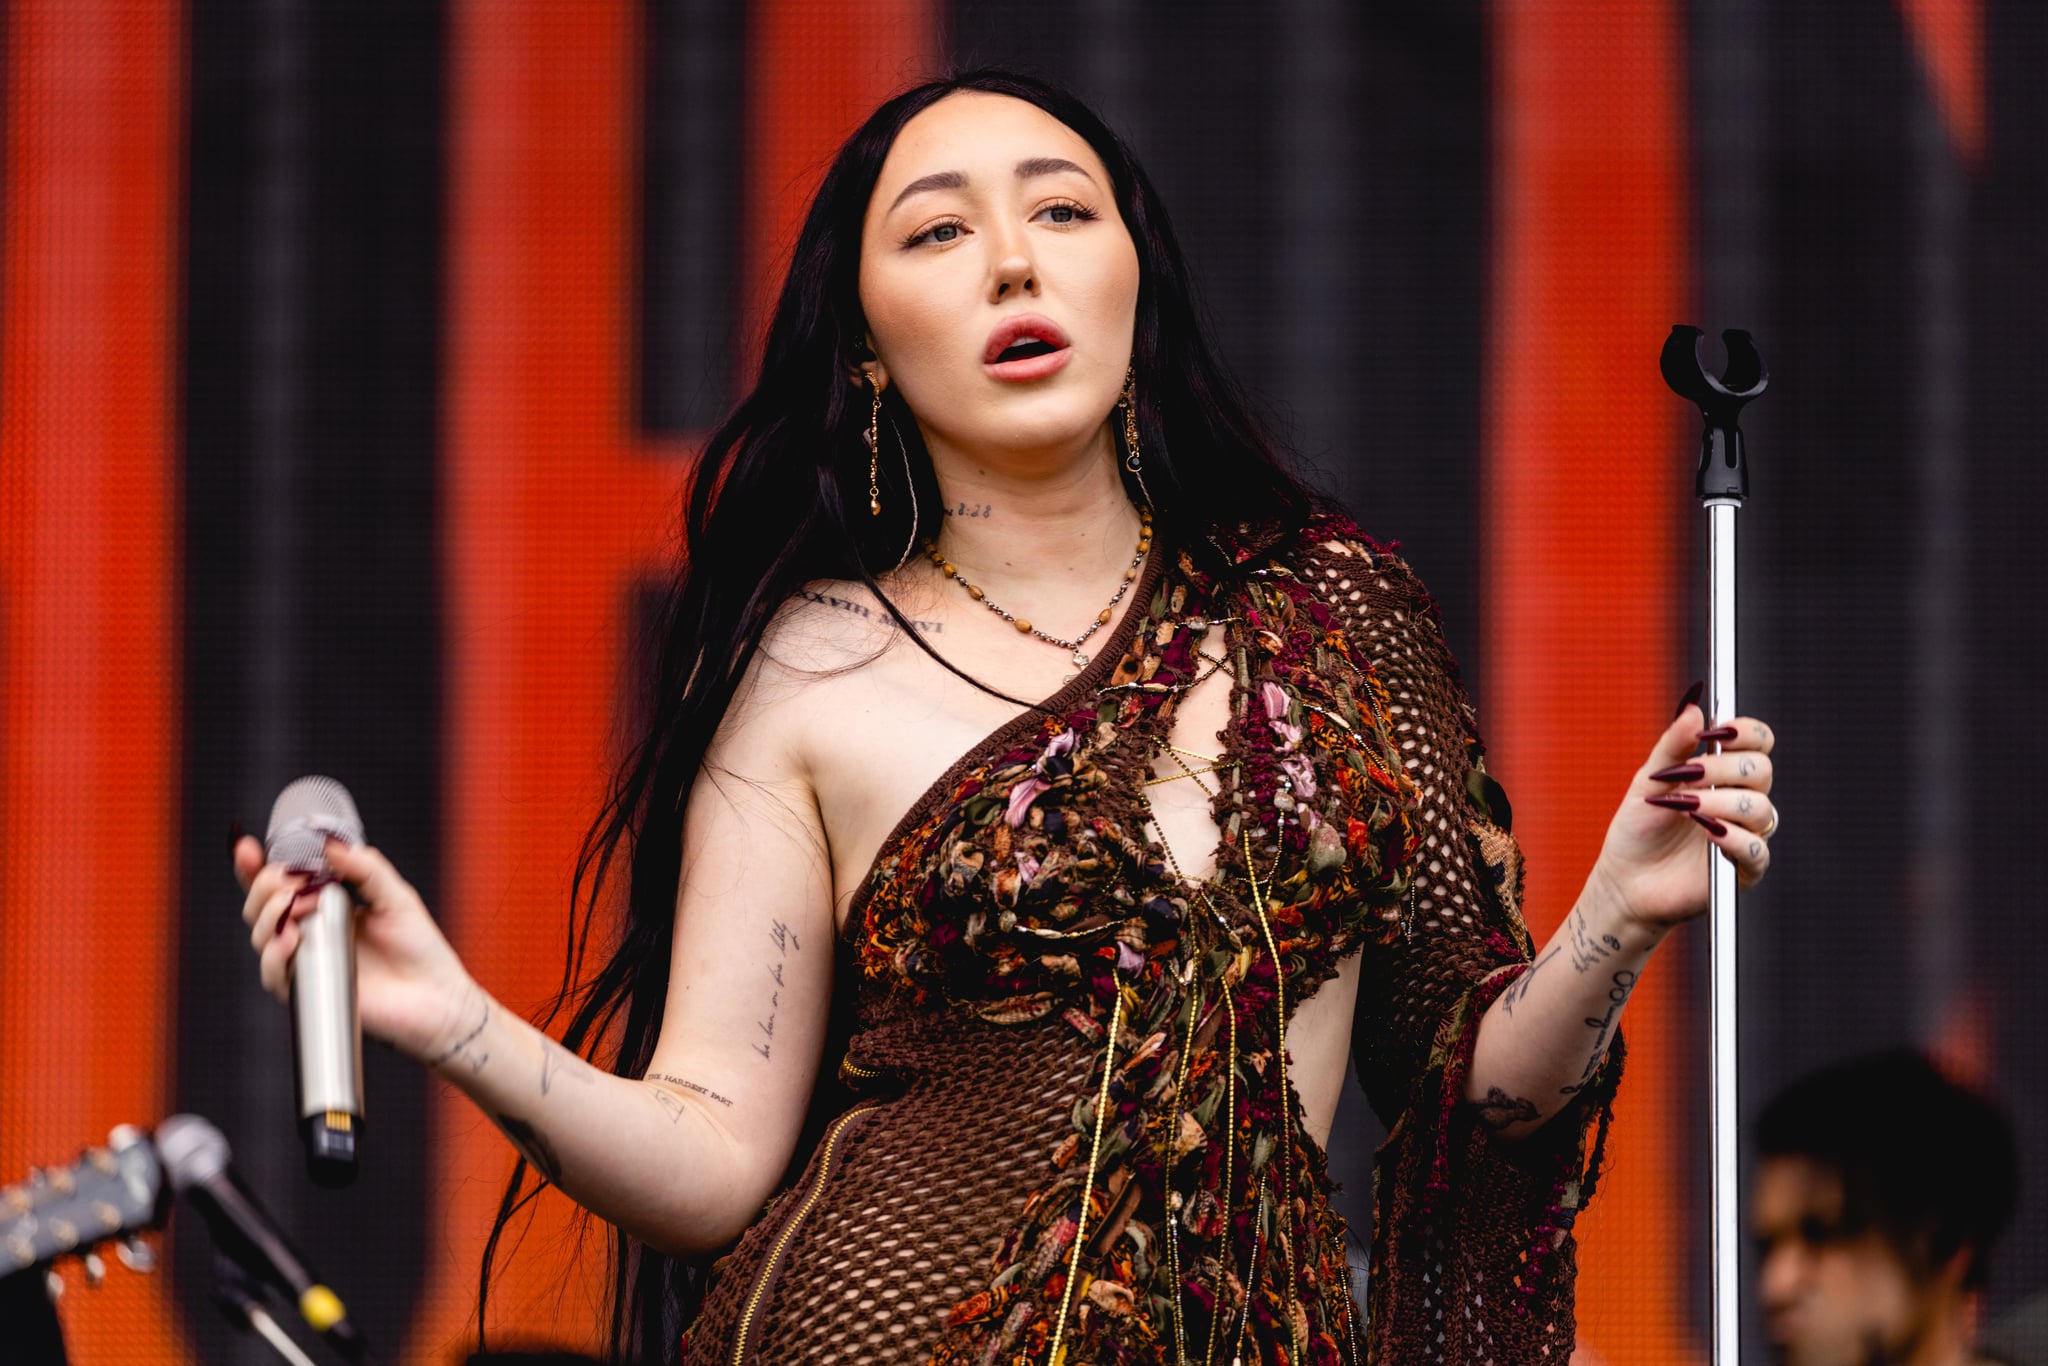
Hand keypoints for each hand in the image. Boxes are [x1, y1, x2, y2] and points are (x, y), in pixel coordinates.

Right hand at [236, 835, 479, 1063]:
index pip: (280, 885)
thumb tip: (330, 845)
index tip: (247, 849)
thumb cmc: (419, 948)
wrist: (435, 996)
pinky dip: (275, 955)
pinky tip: (291, 940)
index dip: (255, 868)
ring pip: (261, 936)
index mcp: (325, 905)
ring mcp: (306, 960)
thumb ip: (365, 869)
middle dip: (265, 888)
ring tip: (294, 907)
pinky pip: (274, 974)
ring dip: (269, 916)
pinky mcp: (308, 990)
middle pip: (260, 907)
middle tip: (290, 884)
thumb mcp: (395, 896)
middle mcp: (309, 931)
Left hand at [1583, 696, 1777, 932]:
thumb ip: (1672, 747)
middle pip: (1761, 771)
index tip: (1714, 733)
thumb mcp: (1648, 782)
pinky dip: (1733, 837)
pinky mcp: (1743, 870)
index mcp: (1724, 776)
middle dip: (1723, 769)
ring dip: (1720, 802)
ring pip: (1760, 809)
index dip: (1745, 732)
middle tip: (1688, 777)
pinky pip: (1757, 850)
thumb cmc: (1638, 829)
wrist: (1624, 880)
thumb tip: (1694, 708)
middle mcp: (1740, 802)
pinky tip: (1707, 831)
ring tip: (1685, 808)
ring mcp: (1745, 835)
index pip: (1758, 743)